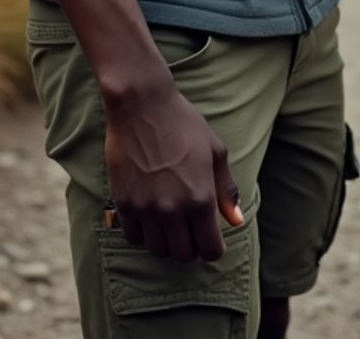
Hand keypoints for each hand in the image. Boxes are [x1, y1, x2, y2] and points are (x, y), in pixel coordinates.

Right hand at [104, 79, 242, 262]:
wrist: (141, 104)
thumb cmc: (182, 122)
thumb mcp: (215, 151)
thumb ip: (226, 189)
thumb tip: (236, 221)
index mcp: (200, 199)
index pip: (210, 250)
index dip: (214, 246)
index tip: (210, 235)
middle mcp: (173, 210)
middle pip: (184, 256)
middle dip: (191, 246)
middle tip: (189, 229)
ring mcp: (146, 208)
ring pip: (158, 250)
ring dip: (166, 242)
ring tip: (169, 223)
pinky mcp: (124, 202)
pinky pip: (134, 238)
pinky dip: (143, 234)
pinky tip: (149, 216)